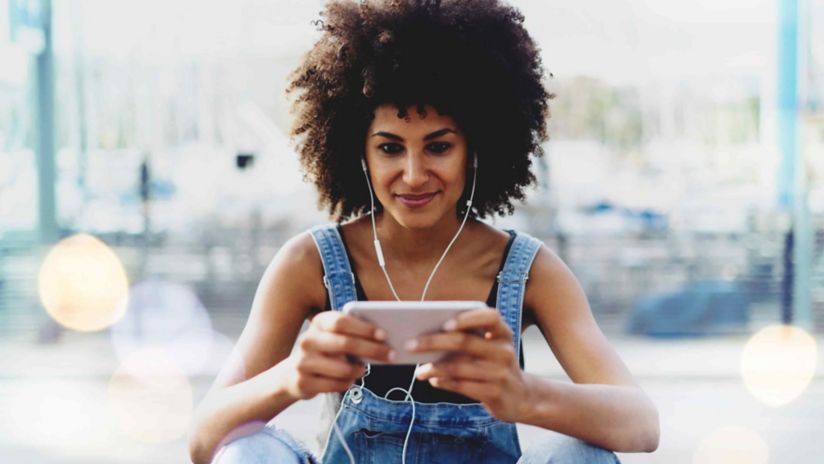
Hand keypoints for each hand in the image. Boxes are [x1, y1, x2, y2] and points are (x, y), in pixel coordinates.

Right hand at [283, 311, 393, 400]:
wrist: (292, 374)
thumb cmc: (325, 352)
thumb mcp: (335, 337)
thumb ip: (353, 334)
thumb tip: (384, 339)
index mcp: (318, 323)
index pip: (342, 322)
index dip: (364, 328)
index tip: (384, 335)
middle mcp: (308, 340)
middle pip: (345, 343)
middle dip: (372, 350)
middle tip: (391, 355)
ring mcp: (303, 362)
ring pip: (343, 368)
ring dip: (359, 370)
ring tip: (364, 369)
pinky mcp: (303, 382)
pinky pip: (336, 385)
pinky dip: (348, 383)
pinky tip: (349, 380)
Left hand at [409, 308, 529, 421]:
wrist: (521, 397)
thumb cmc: (495, 365)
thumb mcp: (491, 348)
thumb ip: (468, 339)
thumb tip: (427, 336)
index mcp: (503, 333)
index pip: (490, 317)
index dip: (467, 319)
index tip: (444, 323)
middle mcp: (504, 351)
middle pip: (464, 342)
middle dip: (433, 342)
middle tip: (409, 344)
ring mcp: (500, 373)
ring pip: (458, 367)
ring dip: (433, 368)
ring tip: (418, 370)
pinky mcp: (494, 393)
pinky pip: (461, 385)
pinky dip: (443, 382)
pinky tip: (433, 379)